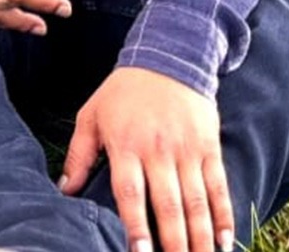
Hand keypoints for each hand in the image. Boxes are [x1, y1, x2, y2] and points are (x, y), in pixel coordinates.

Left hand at [60, 67, 234, 251]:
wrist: (167, 55)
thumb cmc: (124, 91)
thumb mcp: (92, 114)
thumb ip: (78, 155)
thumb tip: (64, 191)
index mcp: (126, 143)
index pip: (131, 193)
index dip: (136, 227)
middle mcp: (158, 149)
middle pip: (168, 205)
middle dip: (173, 244)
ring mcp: (187, 148)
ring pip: (196, 201)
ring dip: (200, 238)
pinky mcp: (209, 145)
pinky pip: (218, 185)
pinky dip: (223, 215)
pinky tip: (224, 241)